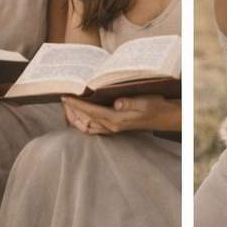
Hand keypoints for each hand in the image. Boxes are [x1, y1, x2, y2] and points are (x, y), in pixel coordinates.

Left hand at [64, 94, 180, 133]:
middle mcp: (113, 126)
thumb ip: (129, 102)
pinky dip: (82, 121)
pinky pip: (93, 128)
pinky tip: (78, 113)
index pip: (92, 111)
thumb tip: (116, 103)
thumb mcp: (145, 101)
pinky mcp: (114, 128)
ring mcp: (113, 129)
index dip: (77, 104)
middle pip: (85, 120)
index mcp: (118, 119)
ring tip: (67, 104)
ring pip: (87, 126)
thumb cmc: (155, 106)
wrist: (163, 117)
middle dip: (72, 110)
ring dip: (75, 116)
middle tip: (62, 97)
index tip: (66, 96)